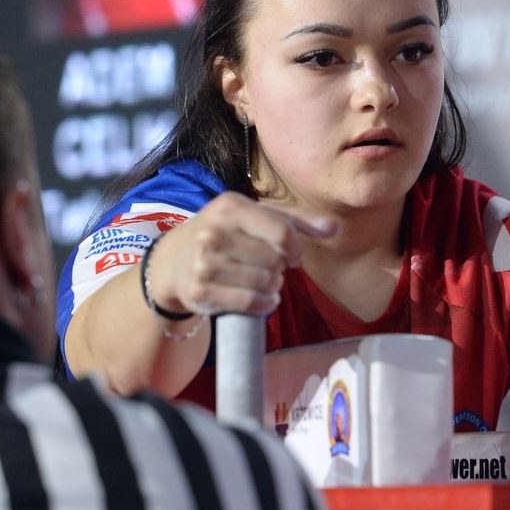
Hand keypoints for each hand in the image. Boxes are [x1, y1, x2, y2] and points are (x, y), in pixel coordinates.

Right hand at [146, 193, 338, 316]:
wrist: (173, 261)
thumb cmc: (225, 234)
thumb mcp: (256, 216)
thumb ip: (298, 220)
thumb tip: (335, 227)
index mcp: (230, 206)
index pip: (282, 231)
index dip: (296, 248)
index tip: (293, 256)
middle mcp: (214, 232)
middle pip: (275, 260)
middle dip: (279, 267)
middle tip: (267, 266)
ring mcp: (205, 263)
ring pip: (265, 283)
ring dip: (273, 286)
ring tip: (262, 279)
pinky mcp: (201, 292)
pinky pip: (251, 303)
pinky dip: (265, 304)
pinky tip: (262, 298)